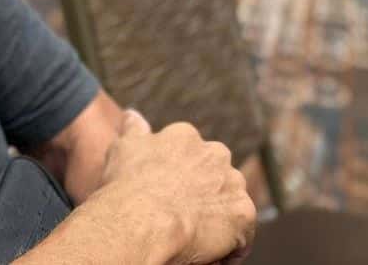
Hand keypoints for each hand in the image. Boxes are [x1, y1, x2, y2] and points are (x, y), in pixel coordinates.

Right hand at [98, 110, 255, 264]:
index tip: (168, 194)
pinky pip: (241, 234)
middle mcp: (214, 153)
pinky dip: (228, 246)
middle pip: (215, 176)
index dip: (181, 178)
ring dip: (217, 218)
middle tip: (180, 215)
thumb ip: (133, 129)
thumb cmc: (127, 186)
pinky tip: (206, 252)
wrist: (141, 220)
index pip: (191, 156)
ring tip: (193, 236)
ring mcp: (232, 182)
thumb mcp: (123, 148)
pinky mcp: (244, 213)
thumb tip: (133, 115)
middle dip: (204, 193)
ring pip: (229, 203)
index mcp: (185, 136)